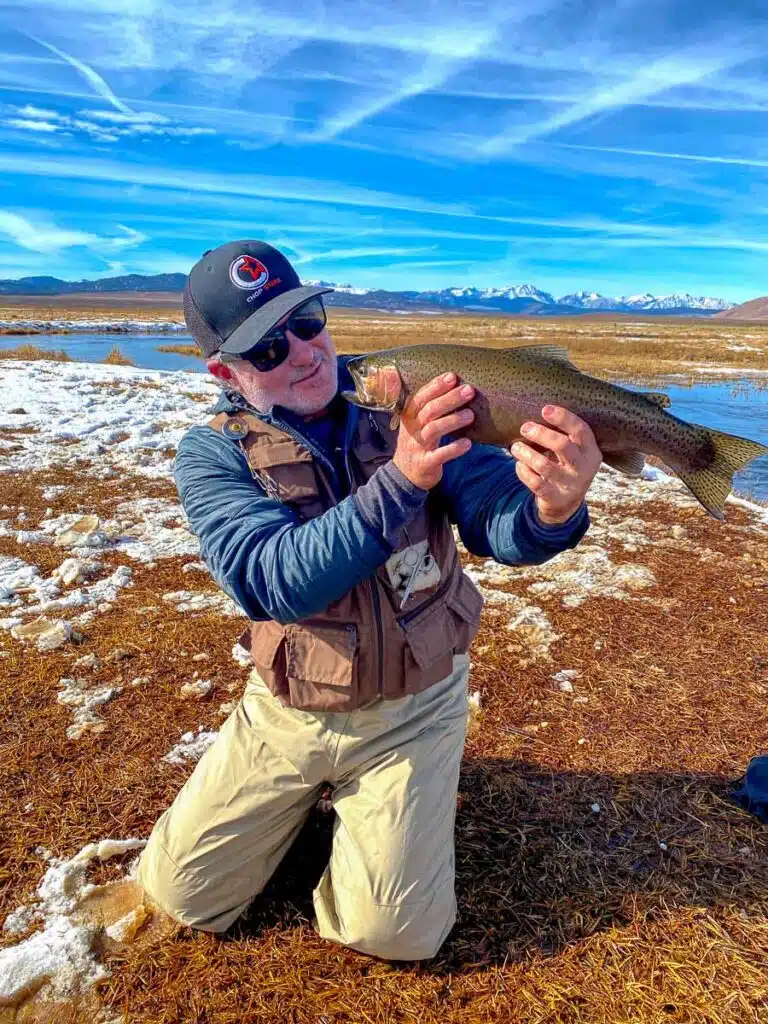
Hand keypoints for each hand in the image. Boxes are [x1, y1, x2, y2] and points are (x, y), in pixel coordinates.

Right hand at [393, 372, 474, 489]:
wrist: (405, 474)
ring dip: (453, 421)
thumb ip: (430, 408)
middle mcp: (412, 430)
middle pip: (429, 411)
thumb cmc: (417, 442)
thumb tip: (455, 387)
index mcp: (409, 416)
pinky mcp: (425, 463)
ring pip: (433, 430)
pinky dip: (453, 448)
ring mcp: (417, 447)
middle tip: (468, 390)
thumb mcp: (417, 424)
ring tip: (471, 414)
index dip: (436, 386)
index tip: (452, 376)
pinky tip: (467, 443)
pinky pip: (439, 455)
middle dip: (449, 399)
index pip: (421, 397)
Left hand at [511, 405, 601, 523]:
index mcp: (591, 452)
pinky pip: (535, 482)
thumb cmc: (566, 467)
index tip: (545, 410)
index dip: (563, 418)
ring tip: (515, 447)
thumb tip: (540, 412)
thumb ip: (565, 435)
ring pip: (544, 465)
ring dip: (526, 453)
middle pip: (562, 445)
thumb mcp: (575, 452)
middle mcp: (584, 468)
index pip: (581, 430)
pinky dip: (523, 471)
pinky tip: (519, 464)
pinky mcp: (555, 498)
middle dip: (540, 434)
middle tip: (525, 427)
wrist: (566, 504)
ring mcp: (570, 485)